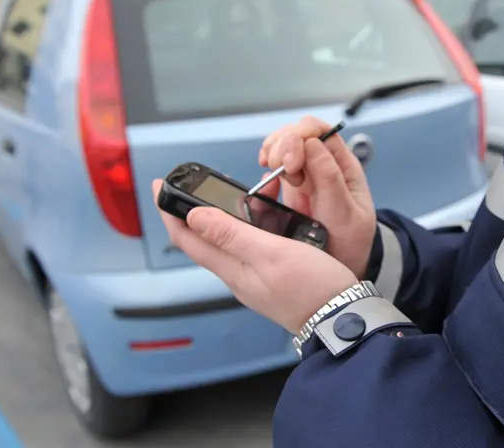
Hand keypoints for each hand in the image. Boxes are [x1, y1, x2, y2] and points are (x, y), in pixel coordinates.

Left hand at [154, 179, 357, 333]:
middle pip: (204, 238)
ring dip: (223, 216)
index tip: (160, 185)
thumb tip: (193, 216)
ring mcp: (254, 276)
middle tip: (192, 185)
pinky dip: (249, 225)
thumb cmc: (312, 289)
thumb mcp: (270, 253)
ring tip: (228, 195)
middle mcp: (238, 274)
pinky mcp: (272, 276)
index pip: (187, 238)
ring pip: (228, 240)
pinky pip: (250, 246)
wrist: (343, 318)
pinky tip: (262, 217)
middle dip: (193, 210)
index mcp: (232, 268)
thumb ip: (231, 234)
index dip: (170, 211)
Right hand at [258, 116, 376, 278]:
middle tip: (279, 169)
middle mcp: (323, 166)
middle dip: (283, 145)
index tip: (291, 162)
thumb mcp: (347, 215)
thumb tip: (313, 145)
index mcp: (343, 166)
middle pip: (297, 134)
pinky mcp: (289, 190)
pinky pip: (273, 169)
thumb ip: (331, 180)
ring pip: (283, 147)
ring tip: (272, 172)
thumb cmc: (351, 243)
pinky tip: (266, 183)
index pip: (320, 131)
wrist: (341, 269)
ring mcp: (305, 176)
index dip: (301, 136)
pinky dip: (265, 170)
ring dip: (272, 154)